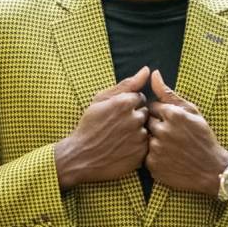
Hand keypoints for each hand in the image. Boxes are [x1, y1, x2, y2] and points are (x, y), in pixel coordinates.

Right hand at [55, 65, 150, 188]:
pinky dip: (137, 146)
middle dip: (134, 117)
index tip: (116, 114)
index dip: (128, 105)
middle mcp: (134, 119)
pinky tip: (123, 148)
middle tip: (117, 127)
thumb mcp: (101, 100)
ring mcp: (138, 137)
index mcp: (125, 102)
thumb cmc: (89, 126)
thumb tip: (147, 70)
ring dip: (137, 132)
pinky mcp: (140, 153)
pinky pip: (146, 145)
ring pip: (146, 129)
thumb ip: (127, 84)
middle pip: (144, 113)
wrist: (81, 156)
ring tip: (119, 138)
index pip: (139, 98)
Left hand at [145, 68, 227, 196]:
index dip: (162, 114)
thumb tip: (153, 74)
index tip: (173, 122)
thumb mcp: (191, 111)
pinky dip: (154, 156)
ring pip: (145, 138)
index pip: (152, 106)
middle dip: (156, 126)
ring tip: (171, 147)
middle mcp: (163, 131)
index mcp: (173, 114)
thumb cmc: (202, 137)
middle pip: (147, 122)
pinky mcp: (153, 165)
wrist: (211, 169)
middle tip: (172, 136)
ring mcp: (157, 149)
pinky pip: (145, 155)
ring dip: (154, 141)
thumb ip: (169, 93)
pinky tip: (168, 157)